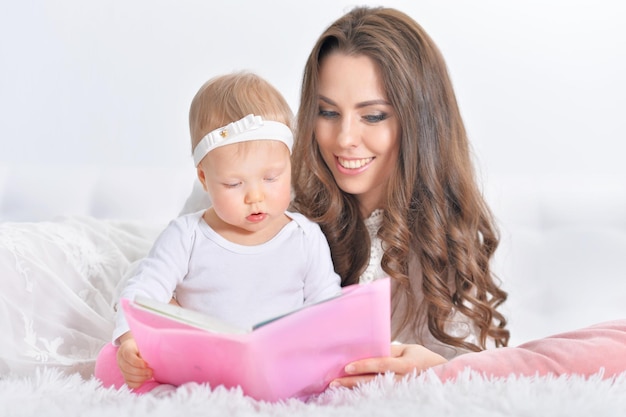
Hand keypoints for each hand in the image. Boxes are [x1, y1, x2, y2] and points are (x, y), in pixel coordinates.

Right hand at [116, 333, 152, 387]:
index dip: (136, 362)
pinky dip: (137, 383)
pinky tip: (144, 379)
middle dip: (140, 372)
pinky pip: (128, 383)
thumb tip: (155, 358)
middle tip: (151, 372)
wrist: (135, 348)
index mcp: (126, 348)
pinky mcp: (124, 376)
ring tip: (150, 375)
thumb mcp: (144, 344)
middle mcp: (121, 358)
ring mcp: (121, 368)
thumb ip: (147, 350)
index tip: (145, 364)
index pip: (128, 355)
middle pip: (127, 367)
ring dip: (140, 378)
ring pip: (127, 376)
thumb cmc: (142, 346)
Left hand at [330, 343, 446, 388]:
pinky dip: (363, 393)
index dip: (365, 365)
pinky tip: (351, 392)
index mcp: (406, 365)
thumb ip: (390, 350)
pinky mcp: (398, 397)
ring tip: (337, 387)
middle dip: (352, 382)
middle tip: (333, 382)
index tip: (347, 367)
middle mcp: (403, 380)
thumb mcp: (409, 350)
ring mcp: (401, 391)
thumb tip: (369, 349)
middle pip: (374, 381)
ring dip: (354, 389)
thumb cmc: (424, 360)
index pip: (383, 364)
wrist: (443, 378)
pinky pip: (378, 395)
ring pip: (374, 390)